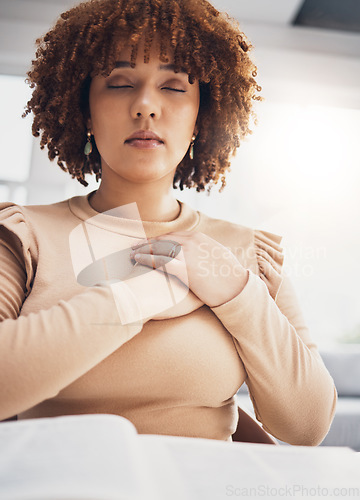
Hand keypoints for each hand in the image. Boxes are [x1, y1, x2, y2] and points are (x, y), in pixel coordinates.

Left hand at [130, 231, 248, 307]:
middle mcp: (191, 242)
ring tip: (131, 255)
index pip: (172, 236)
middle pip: (162, 240)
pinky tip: (137, 260)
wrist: (236, 287)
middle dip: (147, 243)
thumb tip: (201, 252)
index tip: (148, 243)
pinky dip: (146, 259)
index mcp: (199, 238)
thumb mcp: (218, 255)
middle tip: (134, 247)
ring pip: (158, 248)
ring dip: (142, 250)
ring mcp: (187, 254)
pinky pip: (160, 261)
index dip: (158, 240)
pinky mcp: (184, 268)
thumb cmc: (229, 275)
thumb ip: (205, 250)